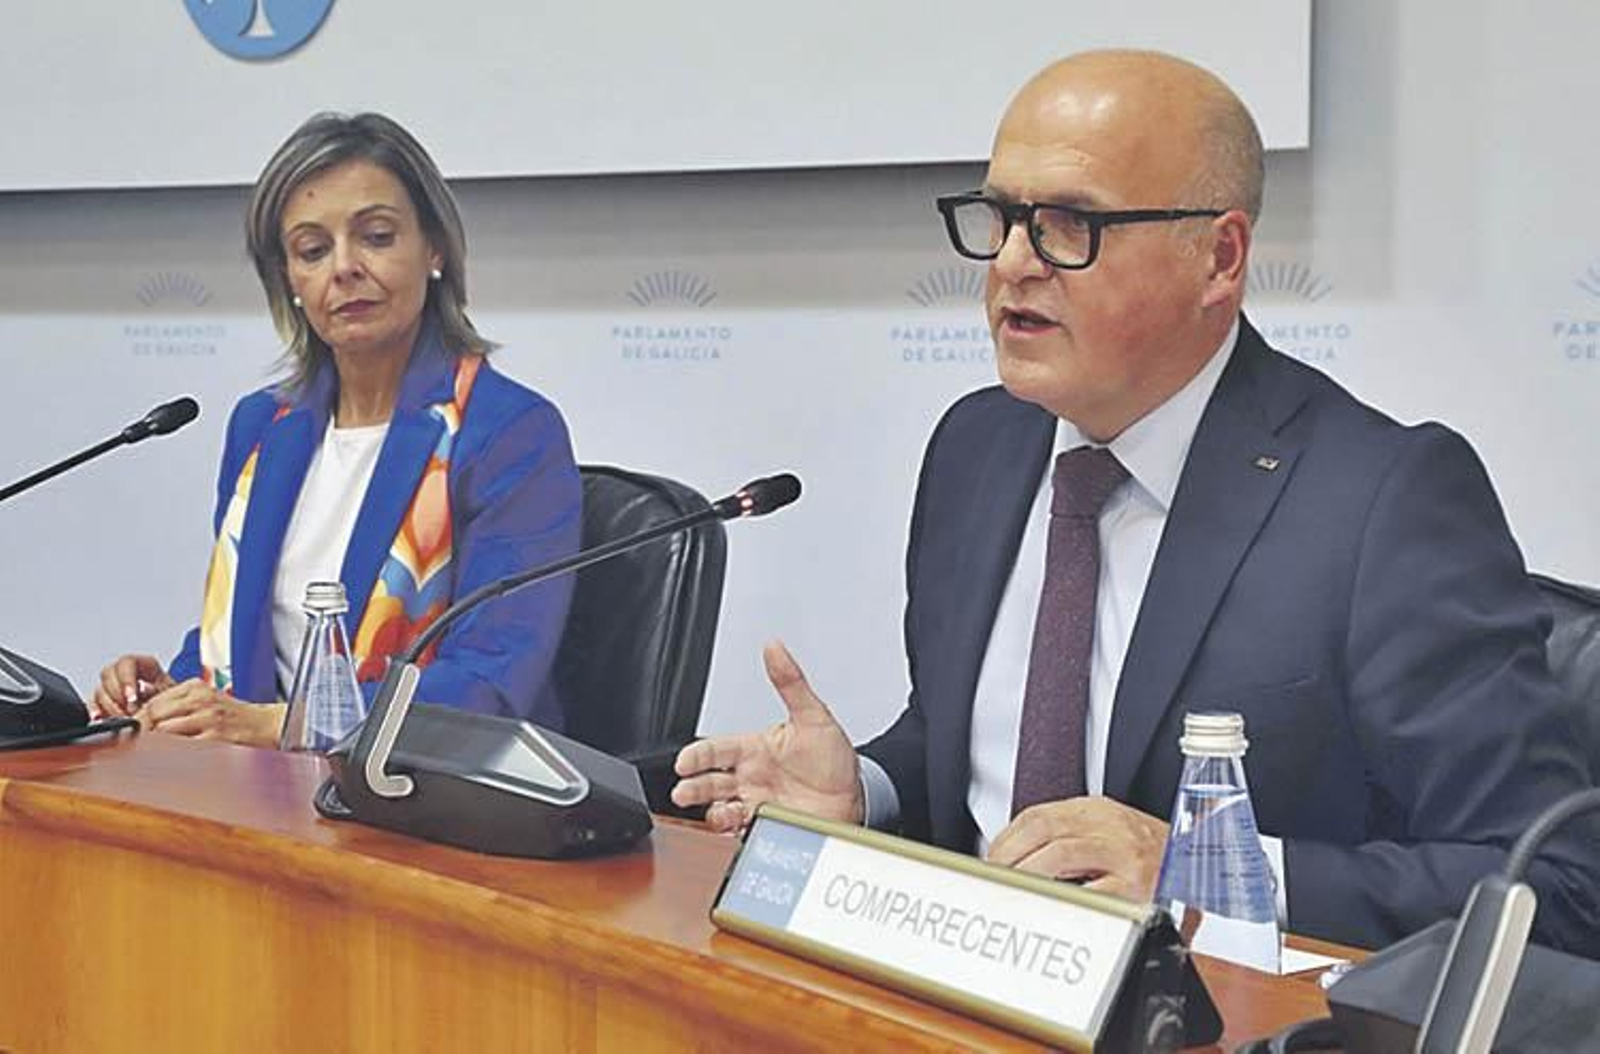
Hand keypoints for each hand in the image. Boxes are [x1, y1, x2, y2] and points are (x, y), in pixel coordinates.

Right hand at [91, 654, 175, 717]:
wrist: (174, 717)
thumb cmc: (175, 703)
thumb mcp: (171, 694)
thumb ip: (157, 691)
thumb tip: (144, 692)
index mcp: (145, 665)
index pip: (127, 662)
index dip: (126, 679)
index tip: (131, 697)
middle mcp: (127, 673)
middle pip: (109, 674)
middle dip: (117, 695)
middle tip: (129, 711)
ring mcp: (114, 687)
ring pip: (100, 689)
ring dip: (111, 706)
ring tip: (125, 718)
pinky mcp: (105, 702)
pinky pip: (93, 704)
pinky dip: (97, 712)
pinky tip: (103, 719)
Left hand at [138, 679, 286, 748]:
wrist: (267, 724)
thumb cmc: (236, 716)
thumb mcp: (207, 700)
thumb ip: (180, 705)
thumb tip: (147, 719)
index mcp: (196, 688)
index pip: (154, 701)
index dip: (138, 717)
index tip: (131, 730)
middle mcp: (201, 700)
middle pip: (155, 714)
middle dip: (141, 730)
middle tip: (134, 743)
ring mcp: (209, 718)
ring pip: (165, 730)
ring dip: (152, 743)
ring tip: (147, 752)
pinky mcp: (216, 737)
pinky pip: (183, 747)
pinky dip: (171, 753)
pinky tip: (169, 758)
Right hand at [672, 641, 863, 833]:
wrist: (856, 797)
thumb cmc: (833, 758)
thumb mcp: (814, 716)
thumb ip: (791, 682)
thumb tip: (774, 648)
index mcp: (754, 750)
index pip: (715, 749)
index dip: (696, 755)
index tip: (684, 761)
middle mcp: (750, 778)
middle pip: (708, 782)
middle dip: (693, 788)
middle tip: (684, 792)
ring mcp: (756, 804)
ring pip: (719, 809)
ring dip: (711, 812)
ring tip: (716, 813)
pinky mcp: (766, 828)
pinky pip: (740, 832)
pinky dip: (732, 832)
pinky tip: (736, 827)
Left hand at [986, 797, 1169, 902]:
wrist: (1203, 870)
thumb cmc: (1153, 857)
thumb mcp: (1110, 833)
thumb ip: (1070, 837)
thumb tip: (1016, 861)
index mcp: (1099, 810)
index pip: (1038, 815)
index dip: (1006, 839)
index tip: (991, 861)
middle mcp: (1111, 825)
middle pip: (1043, 830)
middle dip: (1009, 857)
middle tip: (994, 881)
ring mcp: (1126, 854)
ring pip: (1060, 854)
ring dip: (1027, 876)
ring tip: (1014, 894)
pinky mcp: (1139, 887)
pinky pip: (1092, 893)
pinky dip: (1065, 900)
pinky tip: (1051, 909)